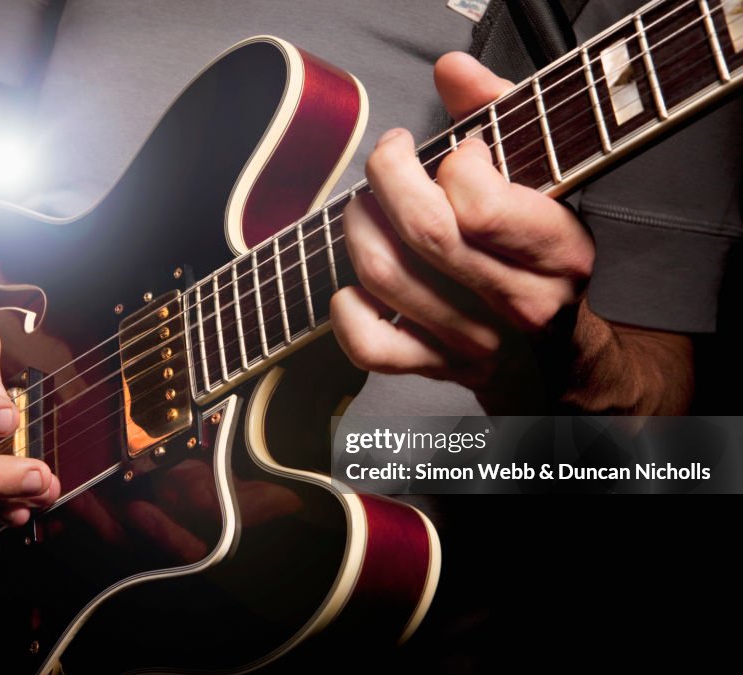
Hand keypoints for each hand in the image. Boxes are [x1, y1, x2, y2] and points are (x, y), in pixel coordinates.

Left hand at [331, 53, 594, 410]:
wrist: (563, 363)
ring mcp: (477, 343)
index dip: (454, 163)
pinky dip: (347, 309)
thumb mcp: (548, 183)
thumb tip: (451, 69)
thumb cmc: (544, 259)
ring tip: (365, 207)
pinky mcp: (439, 369)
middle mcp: (520, 303)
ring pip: (387, 277)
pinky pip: (371, 345)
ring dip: (358, 227)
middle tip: (389, 156)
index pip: (482, 204)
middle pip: (425, 232)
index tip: (454, 153)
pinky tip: (356, 283)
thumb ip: (504, 115)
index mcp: (559, 253)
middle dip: (388, 176)